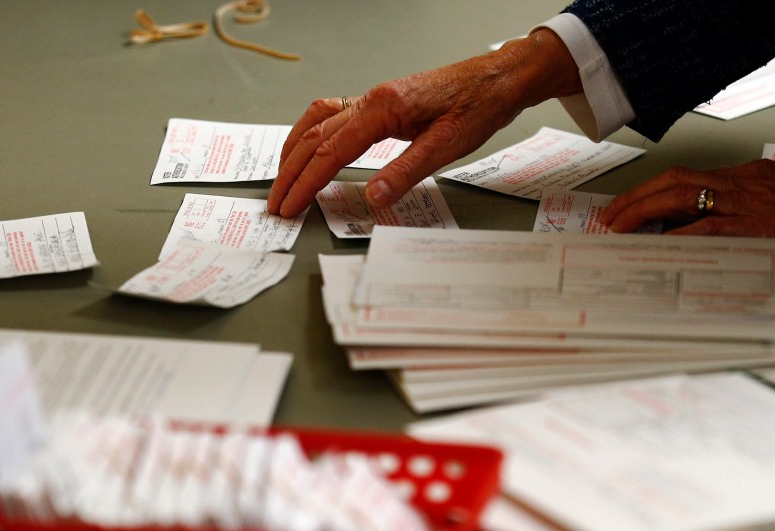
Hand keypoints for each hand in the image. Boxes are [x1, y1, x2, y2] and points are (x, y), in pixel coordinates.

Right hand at [266, 29, 581, 217]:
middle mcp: (370, 100)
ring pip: (318, 124)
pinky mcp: (381, 104)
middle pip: (315, 138)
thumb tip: (372, 199)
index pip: (331, 151)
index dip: (306, 182)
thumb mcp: (446, 146)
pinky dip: (312, 134)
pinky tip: (308, 147)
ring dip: (295, 153)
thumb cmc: (478, 106)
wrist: (498, 79)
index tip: (289, 206)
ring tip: (282, 180)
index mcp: (382, 108)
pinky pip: (333, 116)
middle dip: (292, 174)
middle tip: (276, 204)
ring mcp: (373, 99)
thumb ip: (405, 172)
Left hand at [605, 160, 774, 251]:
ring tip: (618, 229)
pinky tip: (659, 245)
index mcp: (738, 176)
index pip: (682, 178)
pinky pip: (707, 228)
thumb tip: (709, 221)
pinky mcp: (754, 224)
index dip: (649, 191)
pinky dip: (679, 235)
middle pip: (670, 183)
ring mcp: (741, 202)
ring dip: (643, 212)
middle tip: (609, 218)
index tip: (627, 206)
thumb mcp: (773, 190)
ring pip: (679, 199)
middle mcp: (733, 183)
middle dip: (634, 199)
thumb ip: (741, 202)